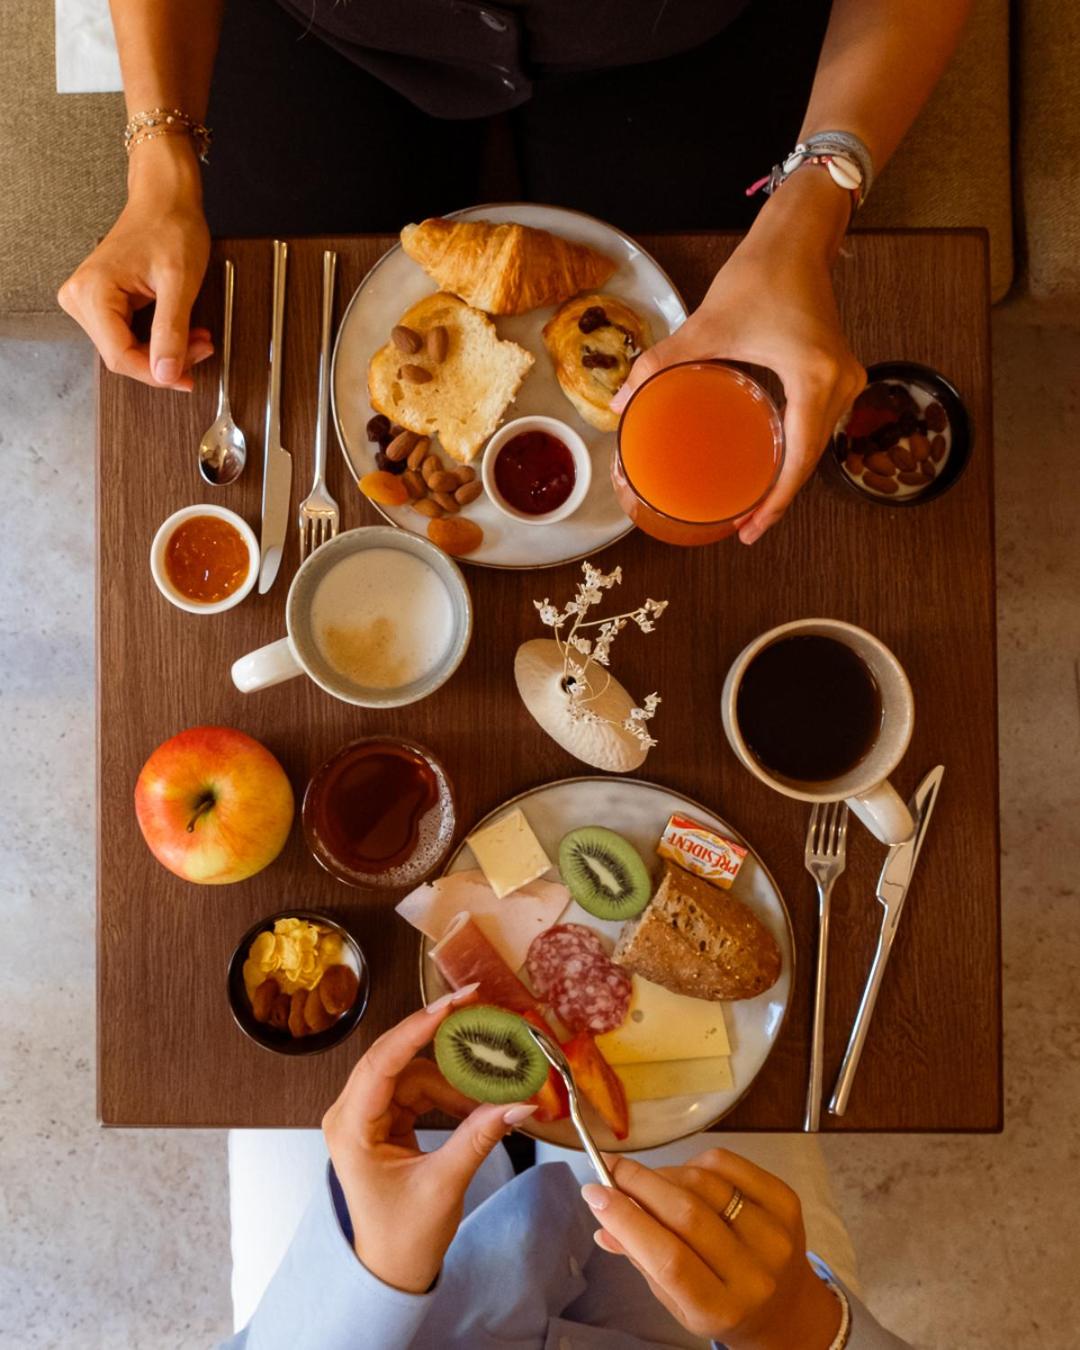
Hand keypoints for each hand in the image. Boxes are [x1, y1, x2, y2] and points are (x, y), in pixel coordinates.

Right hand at [57, 137, 212, 390]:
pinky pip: (129, 336)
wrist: (165, 198)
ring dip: (165, 352)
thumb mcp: (179, 283)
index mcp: (92, 293)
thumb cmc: (171, 226)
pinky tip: (181, 331)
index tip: (187, 376)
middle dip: (165, 360)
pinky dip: (158, 340)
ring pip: (128, 350)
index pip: (120, 357)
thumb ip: (171, 331)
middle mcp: (80, 298)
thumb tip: (166, 374)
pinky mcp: (101, 302)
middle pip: (123, 356)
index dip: (157, 373)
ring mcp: (88, 301)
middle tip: (201, 347)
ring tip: (196, 337)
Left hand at [322, 987, 538, 1293]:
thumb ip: (480, 1137)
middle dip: (439, 1034)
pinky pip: (421, 1088)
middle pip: (397, 1056)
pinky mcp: (386, 1119)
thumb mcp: (444, 1185)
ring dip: (455, 1077)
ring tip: (494, 1087)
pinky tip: (478, 1104)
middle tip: (476, 1006)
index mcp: (351, 1127)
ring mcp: (367, 1114)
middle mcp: (351, 1112)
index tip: (453, 1003)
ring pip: (416, 1071)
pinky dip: (451, 1092)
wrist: (391, 1270)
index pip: (383, 1062)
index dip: (418, 1027)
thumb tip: (520, 1102)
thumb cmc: (403, 1237)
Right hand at [582, 1148, 840, 1349]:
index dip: (627, 1220)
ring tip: (649, 1181)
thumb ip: (641, 1259)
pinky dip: (696, 1161)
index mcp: (720, 1309)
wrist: (786, 1308)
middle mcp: (753, 1273)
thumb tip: (601, 1218)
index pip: (668, 1260)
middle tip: (610, 1169)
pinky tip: (685, 1174)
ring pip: (704, 1182)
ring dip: (665, 1173)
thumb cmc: (721, 1307)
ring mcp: (775, 1234)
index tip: (593, 1192)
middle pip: (686, 1214)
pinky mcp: (786, 1201)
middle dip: (639, 1183)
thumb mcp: (677, 1302)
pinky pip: (728, 1163)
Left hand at [612, 170, 865, 543]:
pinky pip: (818, 426)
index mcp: (815, 378)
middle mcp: (841, 384)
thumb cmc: (761, 274)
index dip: (774, 502)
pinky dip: (796, 449)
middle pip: (809, 460)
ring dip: (788, 476)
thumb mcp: (707, 325)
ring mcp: (846, 380)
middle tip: (745, 527)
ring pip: (816, 445)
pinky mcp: (839, 374)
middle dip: (778, 497)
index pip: (799, 459)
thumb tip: (619, 403)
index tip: (749, 529)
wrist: (797, 237)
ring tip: (756, 505)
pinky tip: (772, 467)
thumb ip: (660, 364)